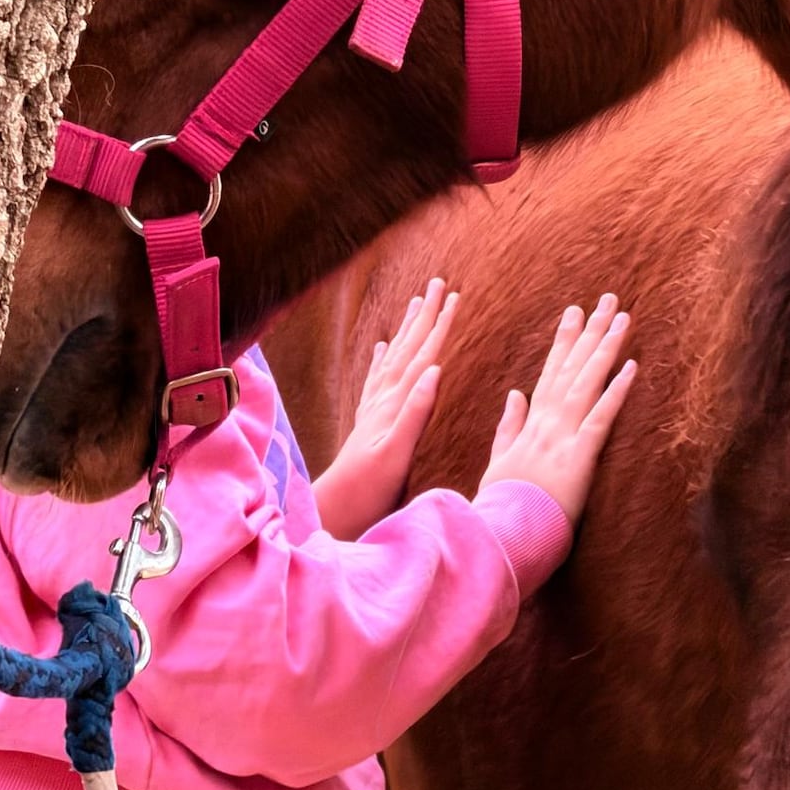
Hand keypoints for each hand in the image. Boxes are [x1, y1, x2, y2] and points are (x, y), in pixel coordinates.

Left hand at [313, 278, 458, 540]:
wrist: (336, 506)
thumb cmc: (370, 487)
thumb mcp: (397, 453)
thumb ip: (415, 412)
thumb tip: (435, 369)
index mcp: (396, 403)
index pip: (423, 355)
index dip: (439, 325)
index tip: (453, 295)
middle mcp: (384, 398)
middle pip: (409, 346)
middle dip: (425, 314)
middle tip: (437, 282)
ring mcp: (374, 406)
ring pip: (395, 356)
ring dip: (407, 329)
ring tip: (415, 303)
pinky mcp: (369, 418)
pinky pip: (378, 378)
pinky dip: (383, 358)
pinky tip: (384, 346)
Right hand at [478, 294, 635, 524]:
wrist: (501, 535)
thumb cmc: (502, 504)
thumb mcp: (499, 459)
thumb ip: (508, 425)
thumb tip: (515, 393)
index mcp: (531, 424)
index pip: (551, 373)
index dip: (565, 341)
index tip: (574, 313)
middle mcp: (548, 422)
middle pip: (573, 368)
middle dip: (590, 331)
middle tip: (607, 300)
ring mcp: (563, 437)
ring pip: (587, 383)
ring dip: (606, 348)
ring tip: (622, 319)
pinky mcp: (579, 457)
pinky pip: (601, 419)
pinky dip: (615, 392)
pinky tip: (631, 368)